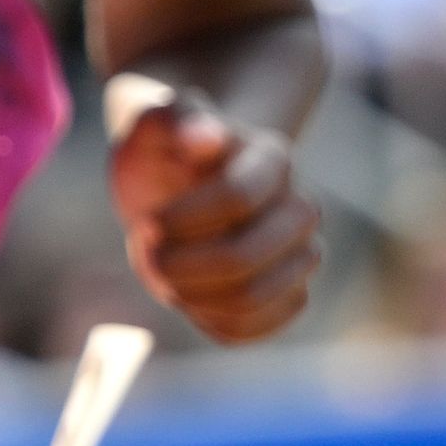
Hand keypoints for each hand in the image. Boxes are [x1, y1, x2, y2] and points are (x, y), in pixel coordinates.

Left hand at [105, 74, 320, 343]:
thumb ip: (174, 117)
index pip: (237, 197)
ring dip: (190, 295)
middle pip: (247, 257)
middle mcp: (300, 209)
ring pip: (252, 299)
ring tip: (164, 274)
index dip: (182, 218)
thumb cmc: (165, 150)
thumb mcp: (153, 126)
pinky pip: (254, 329)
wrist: (181, 180)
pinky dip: (208, 320)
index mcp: (273, 158)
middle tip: (146, 255)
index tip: (144, 223)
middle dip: (182, 264)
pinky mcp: (288, 296)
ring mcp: (301, 256)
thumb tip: (206, 134)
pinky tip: (187, 295)